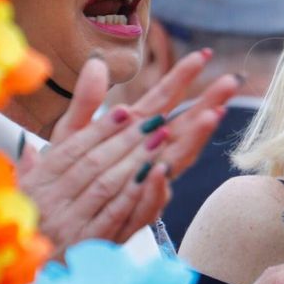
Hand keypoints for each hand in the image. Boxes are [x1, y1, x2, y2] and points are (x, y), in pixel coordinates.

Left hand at [17, 53, 236, 254]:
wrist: (52, 228)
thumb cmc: (64, 182)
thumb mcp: (71, 136)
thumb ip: (87, 102)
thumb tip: (98, 63)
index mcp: (133, 136)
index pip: (163, 101)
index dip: (181, 78)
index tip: (202, 55)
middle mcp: (147, 158)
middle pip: (183, 128)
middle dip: (208, 104)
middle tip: (231, 82)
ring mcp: (143, 187)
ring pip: (174, 162)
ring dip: (193, 140)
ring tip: (212, 117)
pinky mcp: (132, 217)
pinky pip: (148, 202)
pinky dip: (157, 186)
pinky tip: (163, 170)